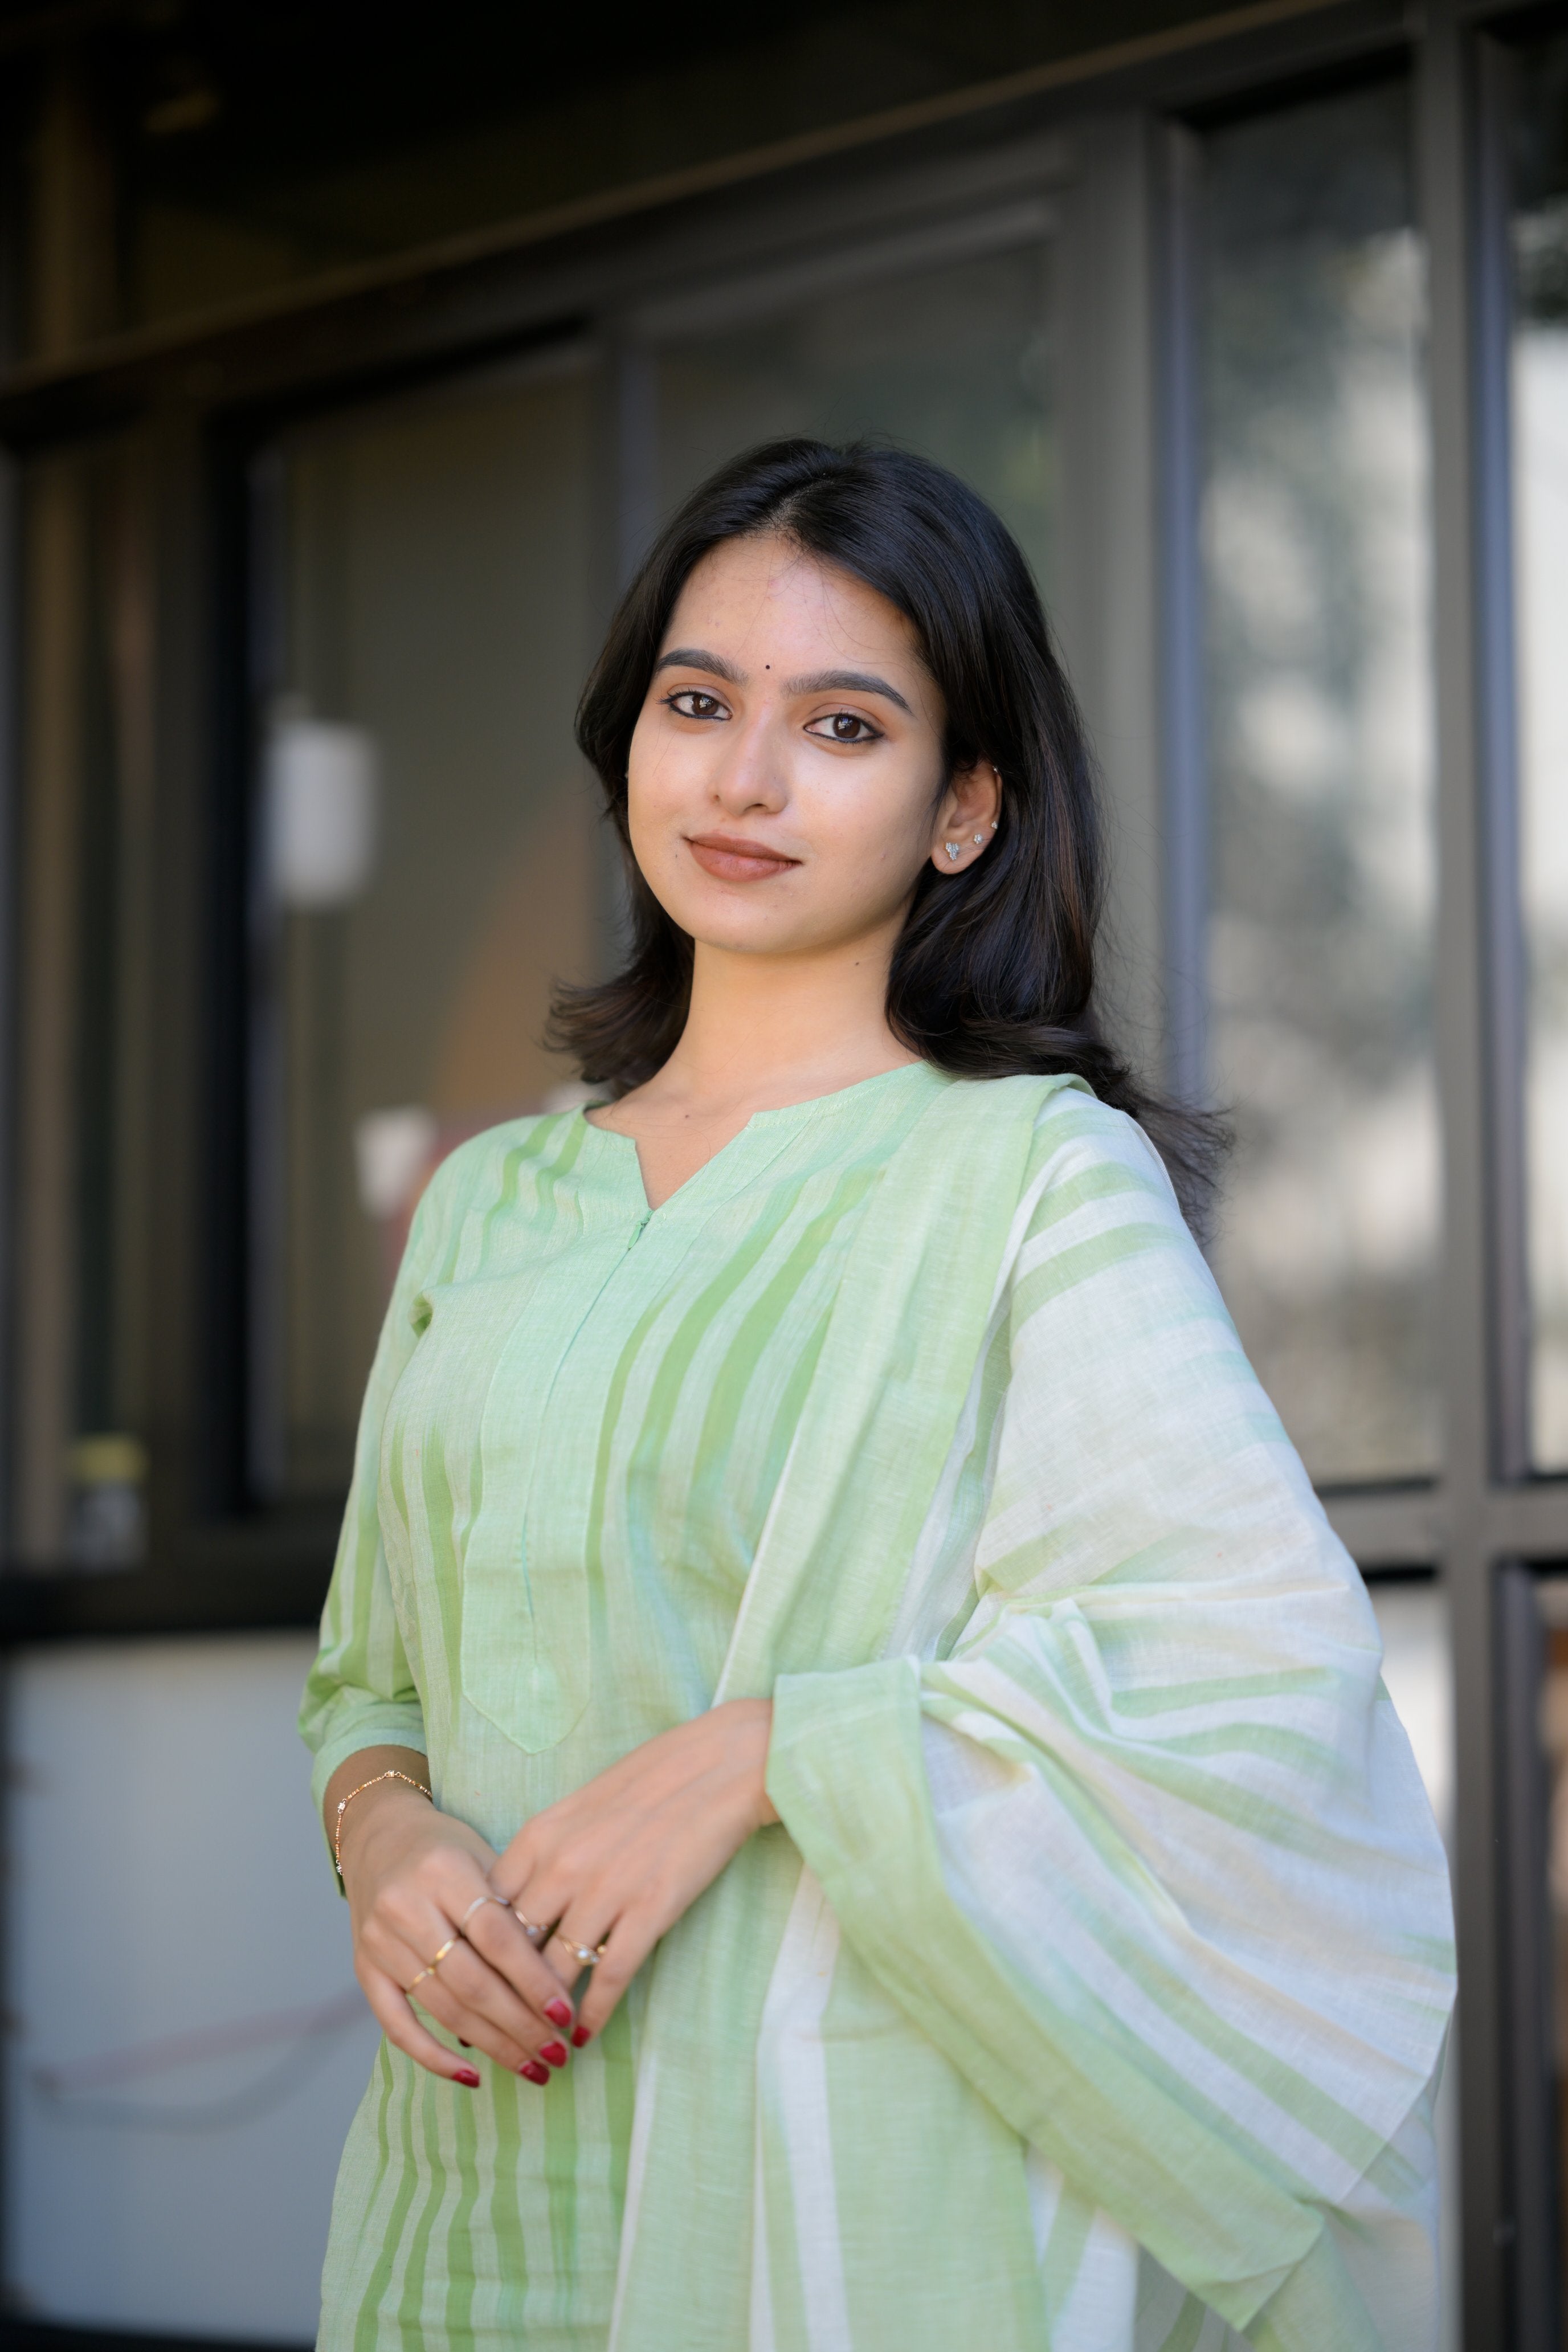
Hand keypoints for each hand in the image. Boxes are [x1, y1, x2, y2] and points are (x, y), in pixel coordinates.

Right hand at [331, 1751, 581, 2088]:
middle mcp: (406, 1906)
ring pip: (443, 2007)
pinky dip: (433, 2056)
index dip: (534, 1980)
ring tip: (533, 2068)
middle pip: (471, 1980)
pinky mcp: (363, 1967)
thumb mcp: (483, 1855)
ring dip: (492, 2045)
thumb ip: (513, 1906)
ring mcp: (380, 1941)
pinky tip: (471, 2075)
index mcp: (444, 1871)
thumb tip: (558, 1974)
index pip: (496, 1937)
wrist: (377, 1835)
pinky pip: (396, 2024)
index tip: (568, 2014)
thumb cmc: (446, 1847)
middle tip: (558, 2054)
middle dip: (520, 2025)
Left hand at [488, 1700, 776, 2041]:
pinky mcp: (650, 1910)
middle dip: (503, 1993)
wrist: (719, 1765)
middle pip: (516, 1948)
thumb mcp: (580, 1807)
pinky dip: (594, 2013)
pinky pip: (610, 1976)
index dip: (479, 1953)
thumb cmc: (651, 1779)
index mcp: (540, 1836)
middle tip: (495, 2028)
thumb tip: (524, 1900)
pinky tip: (585, 2035)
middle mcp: (563, 1866)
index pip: (489, 1910)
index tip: (474, 1981)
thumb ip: (546, 1852)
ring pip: (557, 1972)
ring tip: (539, 2043)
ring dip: (545, 2014)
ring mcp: (605, 1891)